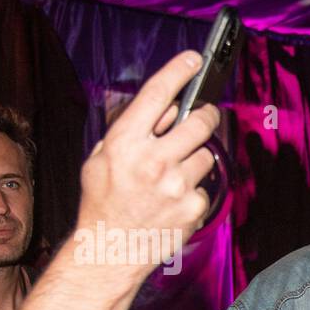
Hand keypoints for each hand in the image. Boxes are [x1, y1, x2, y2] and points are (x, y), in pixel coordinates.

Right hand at [75, 51, 218, 280]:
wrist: (111, 250)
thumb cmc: (104, 201)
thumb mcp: (103, 157)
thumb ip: (133, 129)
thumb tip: (168, 107)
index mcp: (125, 142)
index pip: (157, 95)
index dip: (178, 72)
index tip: (194, 59)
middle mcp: (153, 161)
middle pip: (200, 122)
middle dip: (206, 116)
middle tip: (206, 115)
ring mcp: (177, 185)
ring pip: (206, 155)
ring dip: (196, 159)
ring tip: (174, 174)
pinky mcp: (194, 206)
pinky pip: (206, 186)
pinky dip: (194, 191)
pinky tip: (174, 201)